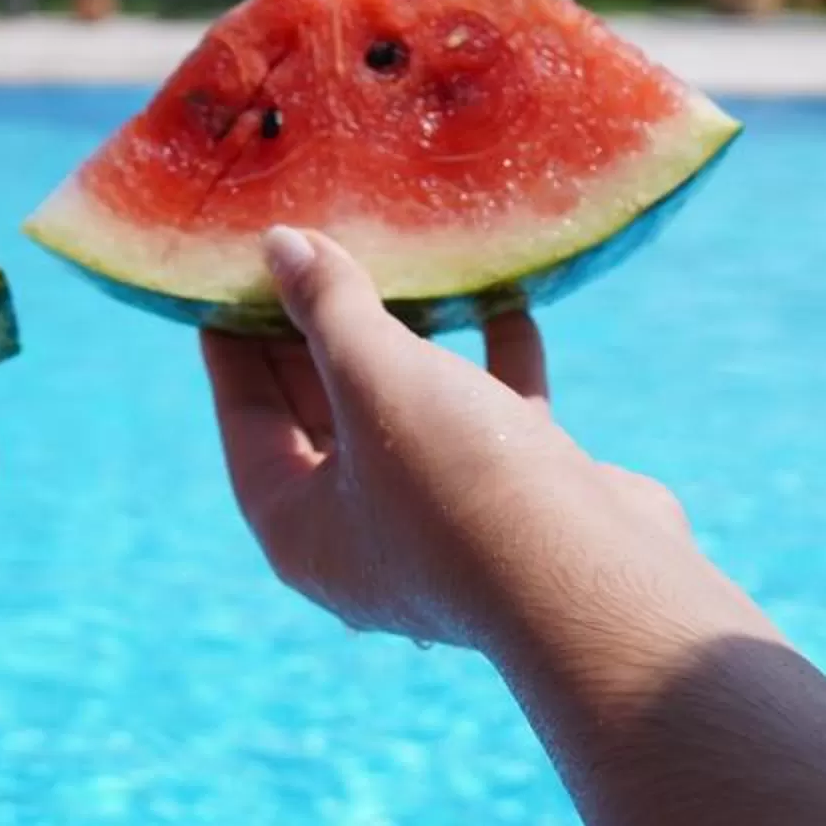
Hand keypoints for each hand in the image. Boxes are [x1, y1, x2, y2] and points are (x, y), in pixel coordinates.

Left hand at [203, 226, 773, 697]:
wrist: (594, 581)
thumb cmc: (457, 480)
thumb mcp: (374, 378)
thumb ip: (328, 308)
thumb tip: (279, 244)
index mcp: (298, 528)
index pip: (247, 420)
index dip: (235, 344)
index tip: (231, 276)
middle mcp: (362, 537)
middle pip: (322, 417)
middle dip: (318, 335)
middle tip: (311, 253)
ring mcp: (443, 526)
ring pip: (411, 416)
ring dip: (410, 345)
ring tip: (397, 265)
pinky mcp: (517, 506)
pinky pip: (491, 420)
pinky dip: (495, 362)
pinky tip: (505, 298)